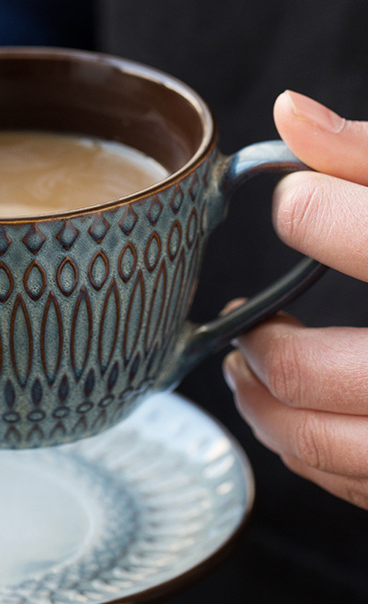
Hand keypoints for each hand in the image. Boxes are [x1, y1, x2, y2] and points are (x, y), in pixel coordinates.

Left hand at [223, 90, 367, 508]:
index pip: (348, 226)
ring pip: (324, 445)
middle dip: (265, 346)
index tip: (295, 204)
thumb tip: (289, 116)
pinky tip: (301, 419)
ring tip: (253, 374)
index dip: (310, 207)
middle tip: (247, 330)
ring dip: (267, 409)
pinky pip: (356, 487)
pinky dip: (312, 453)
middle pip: (314, 371)